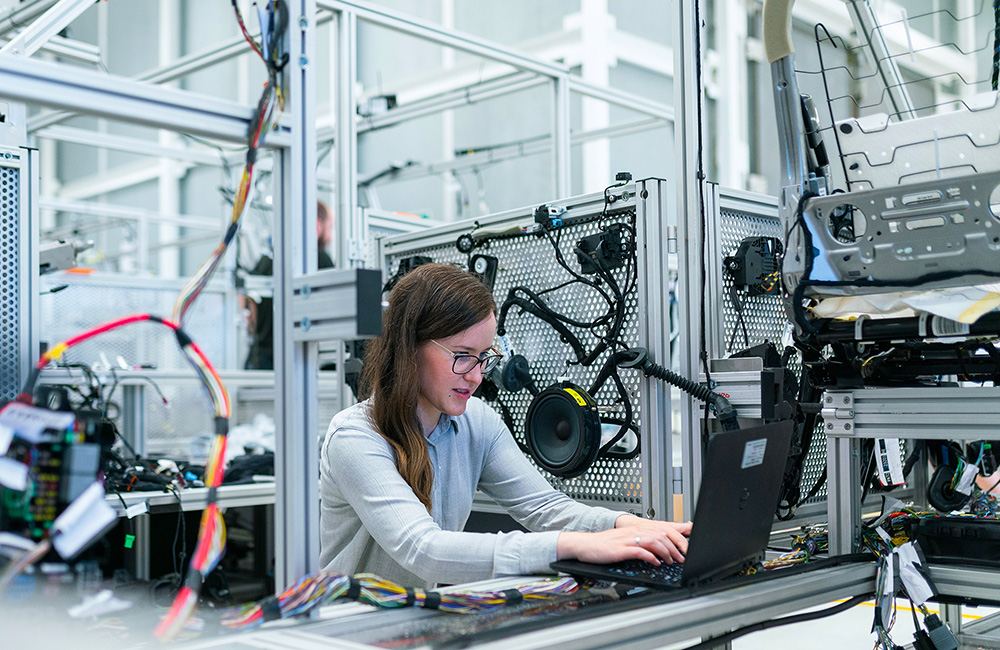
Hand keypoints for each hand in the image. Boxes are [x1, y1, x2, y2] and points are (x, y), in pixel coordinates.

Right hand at [557, 519, 691, 565]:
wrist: (585, 545)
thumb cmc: (604, 545)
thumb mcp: (625, 541)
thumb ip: (641, 542)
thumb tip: (657, 550)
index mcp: (636, 529)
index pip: (662, 530)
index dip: (675, 540)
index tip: (683, 550)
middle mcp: (633, 532)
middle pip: (661, 535)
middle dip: (674, 547)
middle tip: (680, 558)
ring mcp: (627, 540)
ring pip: (654, 541)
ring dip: (665, 552)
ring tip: (670, 561)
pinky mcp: (621, 549)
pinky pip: (640, 551)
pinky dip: (651, 557)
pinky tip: (656, 563)